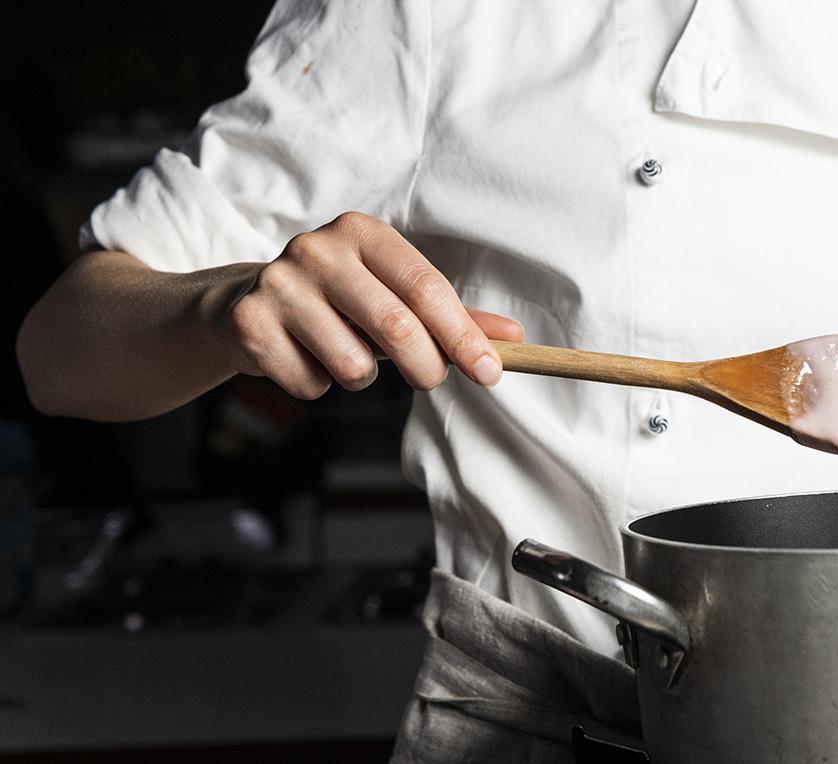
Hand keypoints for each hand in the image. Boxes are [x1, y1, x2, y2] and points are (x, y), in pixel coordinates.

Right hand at [217, 211, 523, 398]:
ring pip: (352, 365)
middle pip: (396, 327)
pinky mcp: (250, 324)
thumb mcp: (394, 296)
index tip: (491, 372)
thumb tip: (513, 337)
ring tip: (344, 354)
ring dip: (362, 378)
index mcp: (363, 233)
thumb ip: (453, 316)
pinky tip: (305, 358)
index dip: (464, 337)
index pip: (427, 289)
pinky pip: (310, 383)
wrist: (245, 304)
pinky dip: (318, 385)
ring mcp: (279, 284)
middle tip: (430, 380)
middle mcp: (318, 249)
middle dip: (427, 368)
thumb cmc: (338, 301)